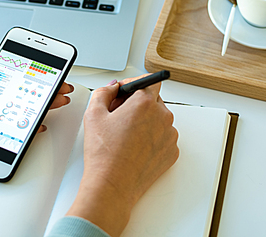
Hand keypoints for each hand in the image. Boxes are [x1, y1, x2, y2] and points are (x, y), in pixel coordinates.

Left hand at [0, 30, 72, 144]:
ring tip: (53, 106)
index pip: (9, 74)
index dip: (29, 72)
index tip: (47, 69)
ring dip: (33, 109)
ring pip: (11, 111)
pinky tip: (30, 129)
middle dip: (40, 92)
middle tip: (60, 90)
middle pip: (17, 93)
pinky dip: (16, 130)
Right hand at [66, 75, 178, 236]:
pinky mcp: (171, 152)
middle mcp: (163, 117)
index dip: (134, 84)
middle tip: (118, 115)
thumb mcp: (94, 114)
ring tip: (124, 135)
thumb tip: (112, 88)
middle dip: (136, 104)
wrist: (112, 185)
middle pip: (153, 100)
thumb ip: (103, 92)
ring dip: (145, 121)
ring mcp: (170, 136)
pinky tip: (133, 147)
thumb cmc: (104, 153)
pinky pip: (163, 137)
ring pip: (158, 119)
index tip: (125, 91)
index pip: (149, 80)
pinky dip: (151, 138)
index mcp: (145, 103)